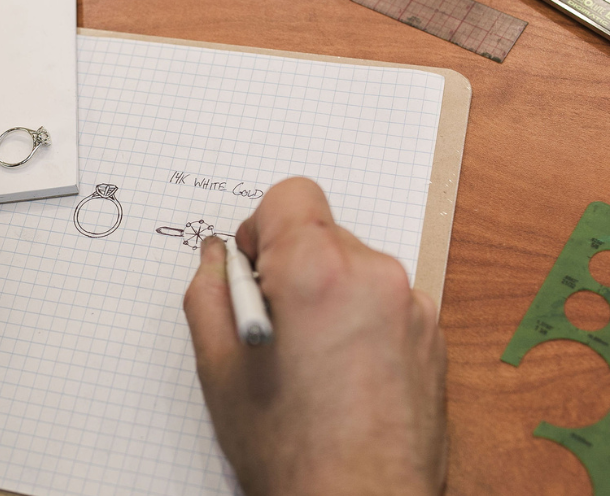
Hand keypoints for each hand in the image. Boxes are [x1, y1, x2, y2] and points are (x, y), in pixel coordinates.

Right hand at [183, 178, 445, 495]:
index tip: (252, 269)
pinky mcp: (433, 335)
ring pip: (354, 268)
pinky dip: (359, 320)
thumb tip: (218, 257)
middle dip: (292, 266)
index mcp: (316, 271)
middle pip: (323, 232)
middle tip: (274, 327)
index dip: (260, 228)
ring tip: (309, 359)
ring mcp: (412, 305)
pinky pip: (385, 301)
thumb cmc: (289, 447)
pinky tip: (342, 372)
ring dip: (327, 294)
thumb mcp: (218, 366)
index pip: (291, 194)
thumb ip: (209, 292)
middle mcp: (374, 275)